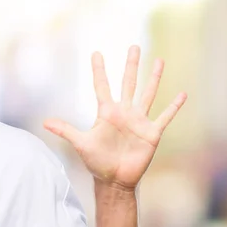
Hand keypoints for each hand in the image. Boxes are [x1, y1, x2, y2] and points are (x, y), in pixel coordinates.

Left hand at [44, 46, 186, 190]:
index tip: (96, 53)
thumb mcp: (80, 144)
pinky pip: (165, 117)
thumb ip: (66, 131)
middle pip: (128, 83)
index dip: (99, 70)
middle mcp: (124, 112)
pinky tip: (182, 94)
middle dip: (131, 65)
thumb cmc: (97, 162)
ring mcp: (139, 121)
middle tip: (134, 46)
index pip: (102, 86)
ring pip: (148, 94)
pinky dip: (174, 106)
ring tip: (159, 61)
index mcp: (107, 113)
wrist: (114, 180)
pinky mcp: (152, 133)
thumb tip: (44, 122)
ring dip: (153, 78)